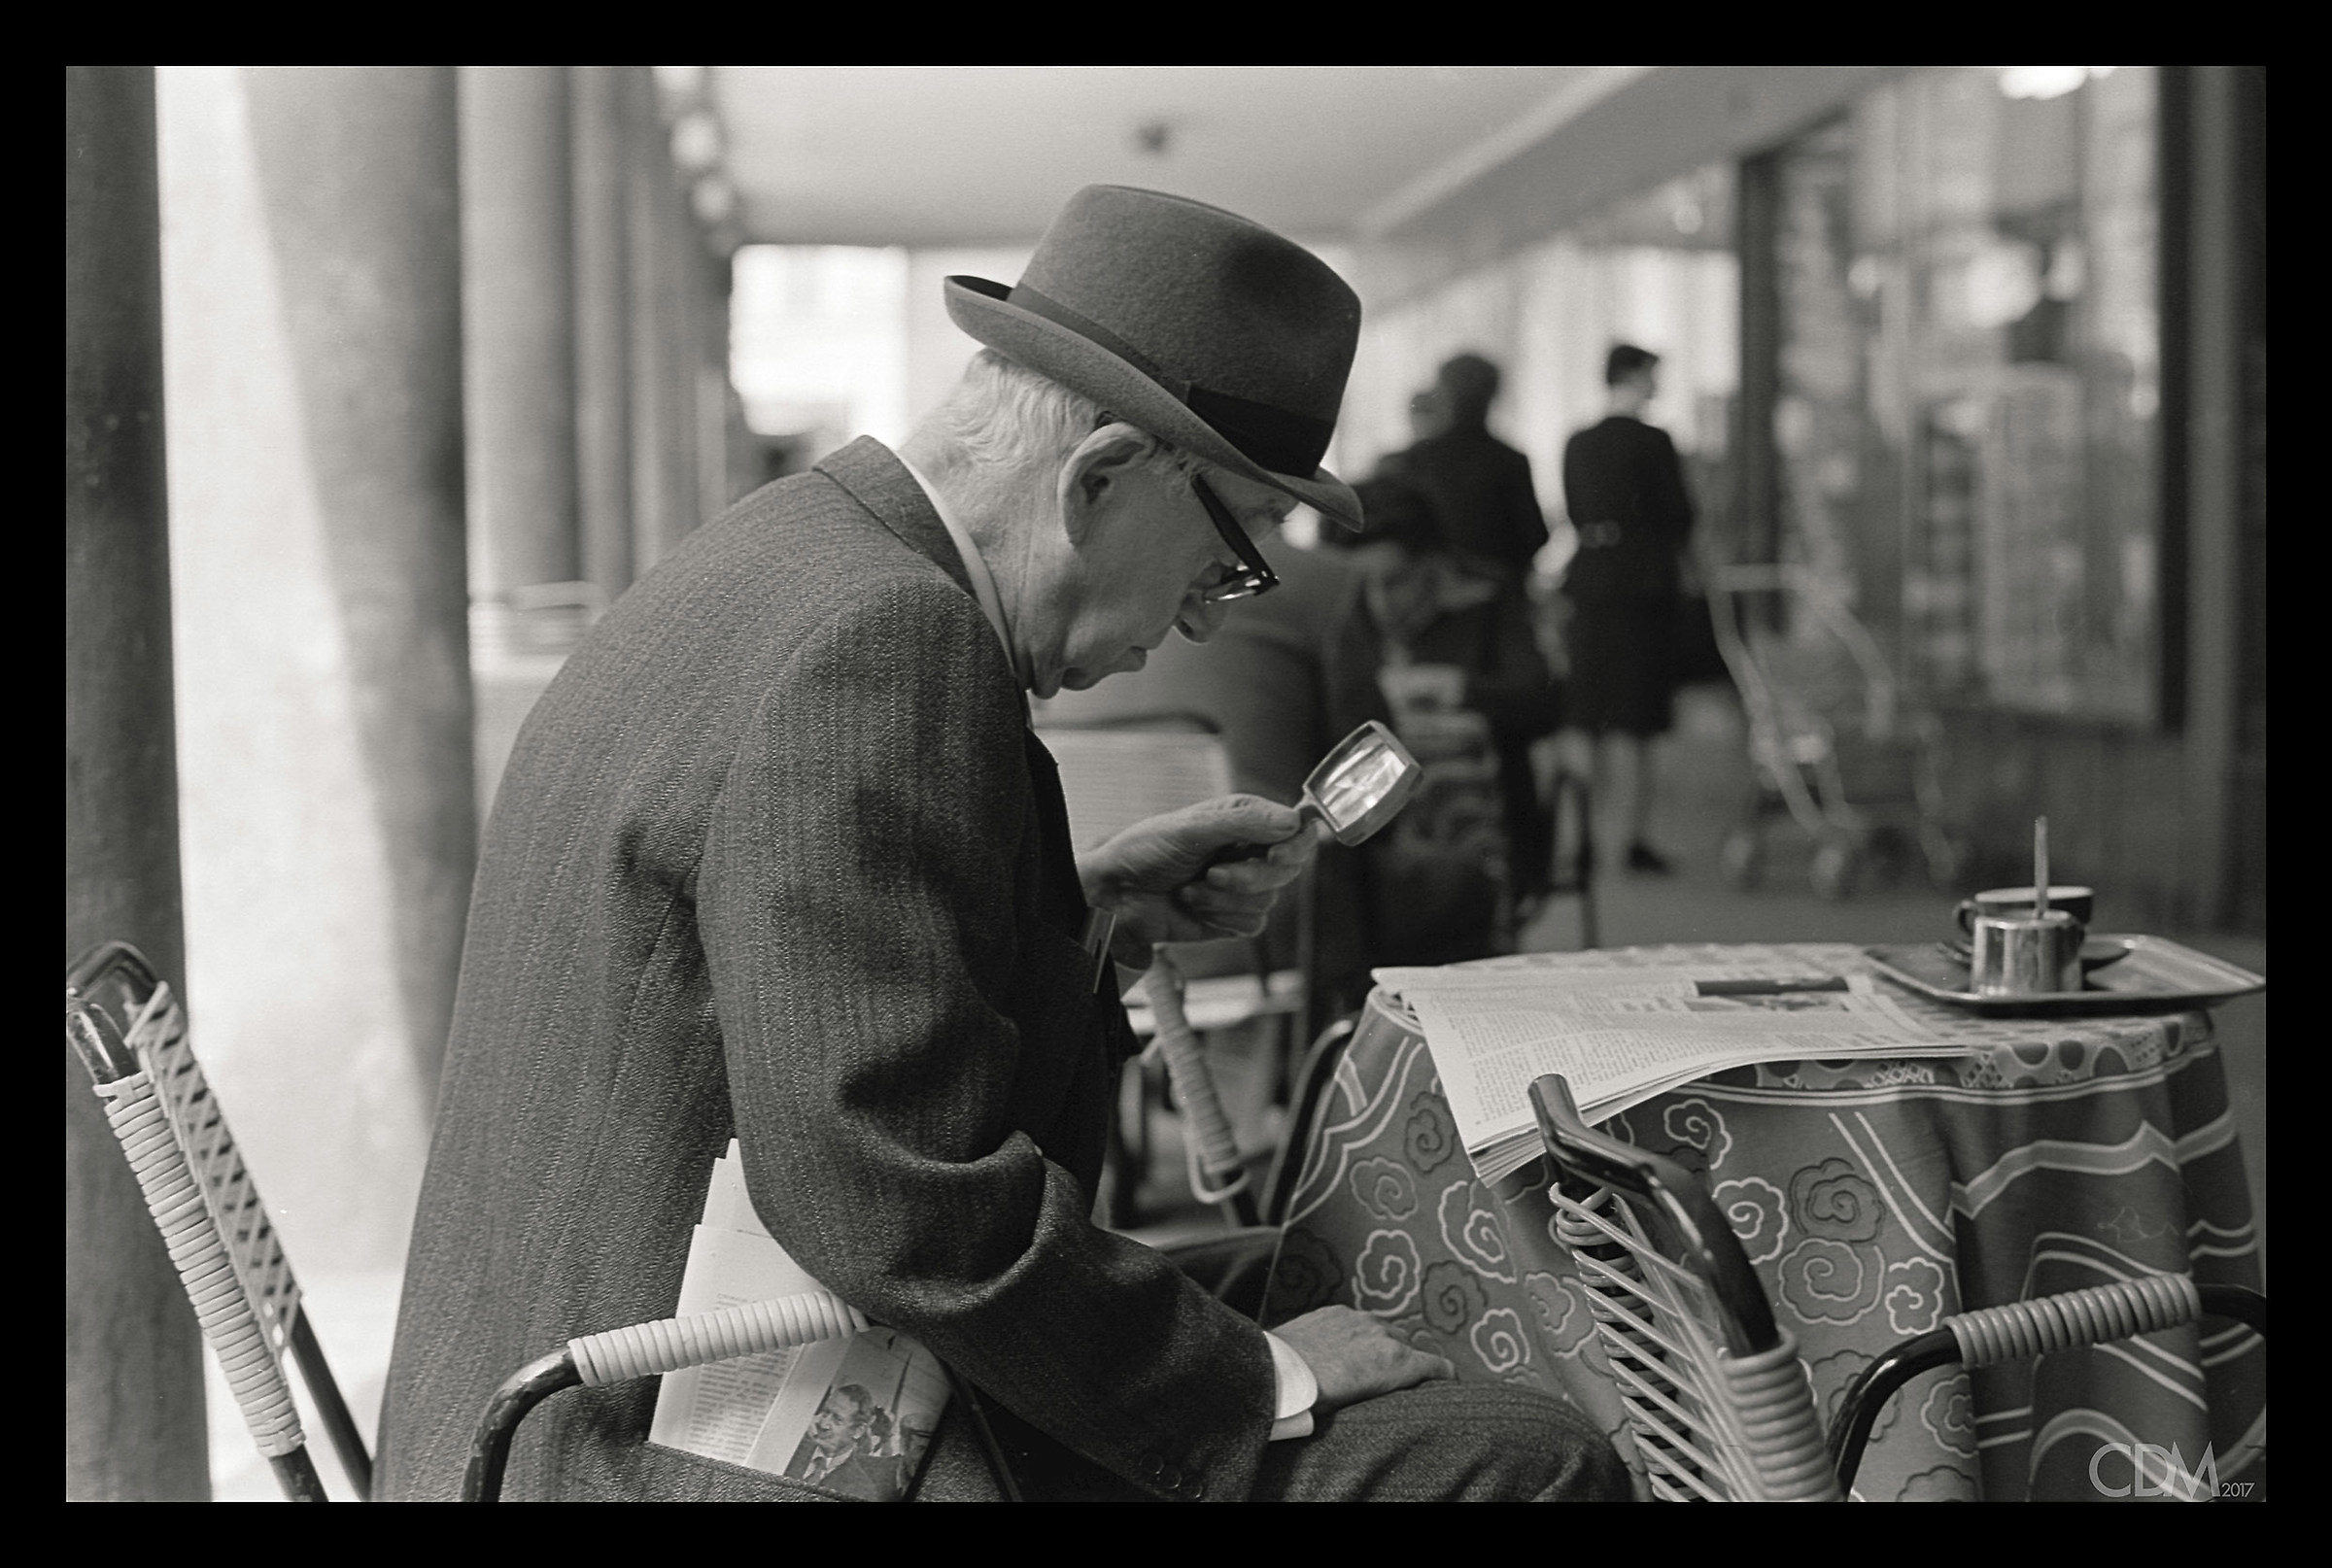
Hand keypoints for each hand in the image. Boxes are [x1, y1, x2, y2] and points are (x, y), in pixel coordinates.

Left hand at [1076, 794, 1321, 959]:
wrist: (1116, 895)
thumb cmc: (1144, 851)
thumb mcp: (1191, 828)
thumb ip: (1243, 821)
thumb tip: (1291, 821)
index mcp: (1244, 821)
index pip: (1296, 830)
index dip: (1294, 845)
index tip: (1275, 855)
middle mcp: (1248, 852)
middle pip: (1288, 870)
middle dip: (1248, 877)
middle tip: (1212, 873)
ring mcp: (1243, 887)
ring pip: (1268, 900)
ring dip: (1224, 899)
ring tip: (1190, 889)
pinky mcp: (1233, 918)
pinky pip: (1252, 924)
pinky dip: (1221, 918)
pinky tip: (1194, 906)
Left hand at [1270, 1306, 1453, 1411]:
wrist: (1277, 1371)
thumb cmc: (1317, 1400)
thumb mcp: (1361, 1406)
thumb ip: (1386, 1392)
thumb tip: (1392, 1396)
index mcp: (1398, 1363)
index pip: (1441, 1367)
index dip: (1446, 1378)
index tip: (1447, 1385)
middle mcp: (1385, 1335)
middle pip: (1409, 1348)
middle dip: (1405, 1363)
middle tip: (1391, 1382)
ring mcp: (1361, 1319)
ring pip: (1384, 1332)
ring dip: (1380, 1345)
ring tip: (1362, 1365)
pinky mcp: (1338, 1310)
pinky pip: (1358, 1322)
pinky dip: (1357, 1333)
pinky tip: (1340, 1349)